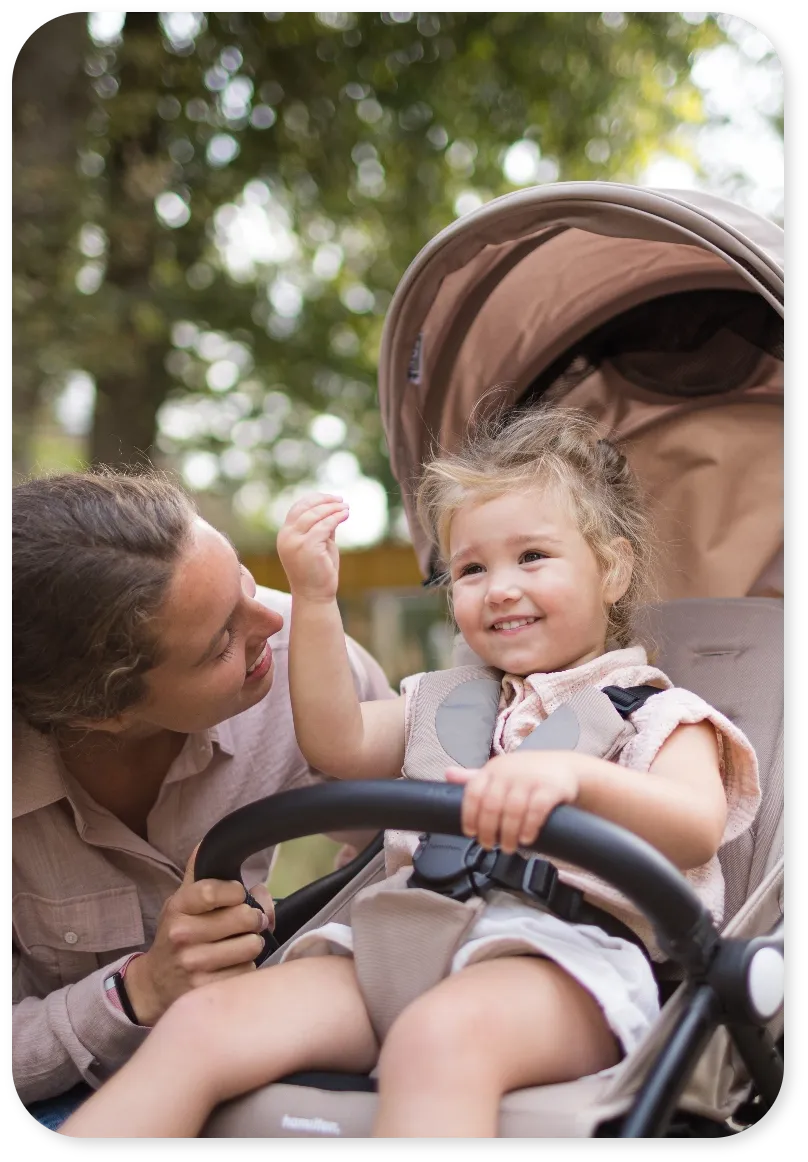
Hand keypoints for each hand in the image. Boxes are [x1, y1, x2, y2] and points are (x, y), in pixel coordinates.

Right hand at [123, 846, 274, 1025]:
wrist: (154, 984)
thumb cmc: (176, 936)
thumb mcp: (180, 902)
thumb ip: (200, 873)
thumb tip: (214, 839)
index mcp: (178, 906)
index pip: (214, 890)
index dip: (236, 890)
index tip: (239, 894)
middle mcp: (182, 935)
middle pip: (244, 917)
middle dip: (253, 918)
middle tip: (247, 922)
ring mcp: (194, 964)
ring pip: (252, 945)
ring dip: (252, 944)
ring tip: (239, 944)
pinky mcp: (207, 989)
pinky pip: (248, 971)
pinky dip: (247, 968)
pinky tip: (232, 966)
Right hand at [275, 492, 348, 602]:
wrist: (315, 596)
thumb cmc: (319, 572)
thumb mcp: (319, 544)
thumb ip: (321, 527)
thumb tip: (332, 509)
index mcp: (285, 535)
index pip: (297, 508)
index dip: (315, 499)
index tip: (332, 498)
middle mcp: (286, 537)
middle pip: (305, 509)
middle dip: (325, 501)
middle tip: (341, 500)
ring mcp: (294, 542)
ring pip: (314, 515)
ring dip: (332, 508)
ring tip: (346, 507)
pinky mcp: (307, 547)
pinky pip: (324, 526)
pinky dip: (336, 518)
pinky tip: (345, 515)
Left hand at [446, 751, 580, 852]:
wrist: (565, 767)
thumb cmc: (528, 773)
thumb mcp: (500, 772)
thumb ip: (475, 777)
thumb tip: (447, 774)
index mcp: (493, 769)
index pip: (473, 792)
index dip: (469, 816)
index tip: (470, 833)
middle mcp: (509, 771)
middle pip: (491, 805)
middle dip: (488, 830)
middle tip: (488, 845)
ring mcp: (530, 779)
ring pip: (513, 810)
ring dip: (508, 834)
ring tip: (508, 847)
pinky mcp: (550, 788)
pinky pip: (537, 810)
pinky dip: (529, 827)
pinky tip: (526, 838)